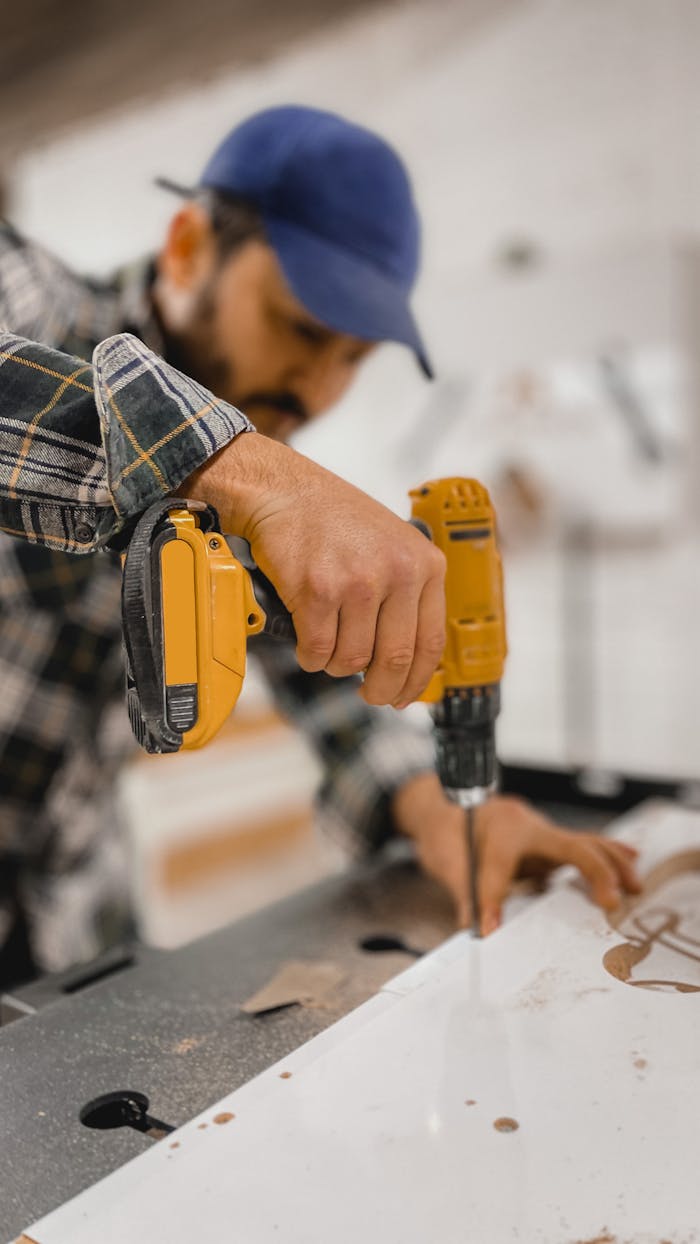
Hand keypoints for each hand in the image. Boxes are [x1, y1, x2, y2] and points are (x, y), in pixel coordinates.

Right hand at [183, 433, 445, 706]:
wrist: (286, 492)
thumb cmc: (336, 521)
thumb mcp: (393, 549)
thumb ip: (407, 596)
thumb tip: (409, 664)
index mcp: (425, 564)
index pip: (432, 641)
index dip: (417, 680)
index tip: (404, 696)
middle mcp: (398, 572)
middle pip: (395, 659)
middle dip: (380, 689)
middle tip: (369, 694)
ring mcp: (358, 581)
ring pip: (352, 660)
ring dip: (336, 664)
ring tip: (327, 644)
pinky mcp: (318, 590)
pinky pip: (318, 650)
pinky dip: (310, 655)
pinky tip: (307, 640)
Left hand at [392, 774, 640, 933]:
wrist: (446, 806)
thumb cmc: (447, 830)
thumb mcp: (446, 861)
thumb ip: (465, 893)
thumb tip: (475, 930)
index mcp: (498, 830)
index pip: (501, 867)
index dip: (493, 898)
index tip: (488, 931)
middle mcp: (528, 826)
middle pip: (571, 844)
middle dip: (596, 870)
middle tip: (612, 901)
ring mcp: (541, 832)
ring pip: (585, 842)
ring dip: (612, 863)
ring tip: (634, 887)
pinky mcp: (547, 842)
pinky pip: (582, 847)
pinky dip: (607, 854)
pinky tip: (630, 859)